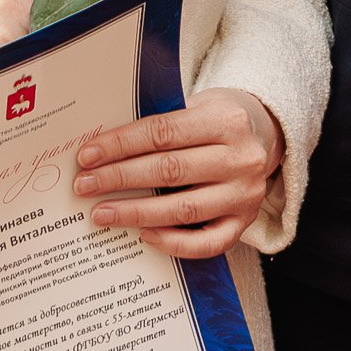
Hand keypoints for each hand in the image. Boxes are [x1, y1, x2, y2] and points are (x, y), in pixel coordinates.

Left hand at [72, 89, 283, 259]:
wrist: (265, 135)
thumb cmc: (216, 121)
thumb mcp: (198, 107)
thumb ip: (162, 128)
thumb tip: (103, 153)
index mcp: (227, 121)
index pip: (163, 133)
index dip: (120, 145)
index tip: (87, 156)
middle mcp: (242, 158)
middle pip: (170, 170)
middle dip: (119, 178)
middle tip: (85, 185)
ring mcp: (245, 194)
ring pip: (183, 208)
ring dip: (135, 212)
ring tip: (102, 213)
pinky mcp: (244, 222)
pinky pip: (206, 243)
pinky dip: (172, 242)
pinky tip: (143, 234)